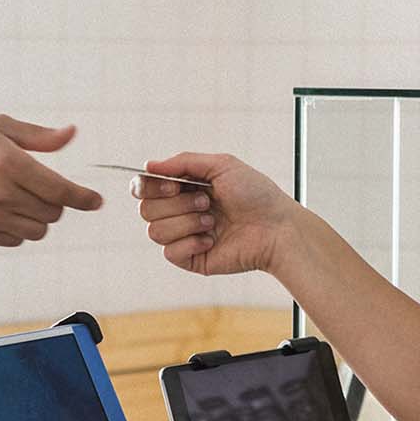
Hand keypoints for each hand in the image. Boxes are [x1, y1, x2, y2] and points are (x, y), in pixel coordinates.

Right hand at [0, 117, 104, 246]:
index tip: (95, 201)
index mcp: (8, 163)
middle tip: (45, 189)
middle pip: (53, 213)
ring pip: (38, 231)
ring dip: (41, 218)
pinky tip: (9, 212)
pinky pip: (16, 240)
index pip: (60, 190)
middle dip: (57, 203)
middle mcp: (1, 193)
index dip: (83, 198)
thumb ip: (38, 136)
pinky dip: (21, 230)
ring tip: (27, 201)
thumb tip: (72, 134)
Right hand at [134, 154, 297, 276]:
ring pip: (155, 231)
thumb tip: (148, 166)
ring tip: (213, 221)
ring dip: (187, 222)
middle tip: (207, 202)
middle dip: (178, 204)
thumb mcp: (222, 165)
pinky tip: (213, 239)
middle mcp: (179, 211)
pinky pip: (169, 252)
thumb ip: (182, 162)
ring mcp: (183, 236)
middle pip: (146, 210)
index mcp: (183, 188)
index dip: (150, 187)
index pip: (144, 188)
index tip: (175, 185)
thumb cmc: (256, 194)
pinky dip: (192, 242)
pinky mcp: (190, 259)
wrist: (276, 227)